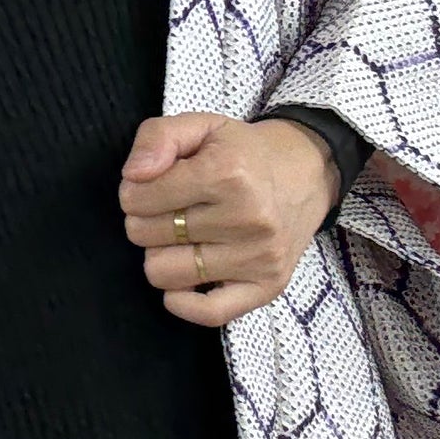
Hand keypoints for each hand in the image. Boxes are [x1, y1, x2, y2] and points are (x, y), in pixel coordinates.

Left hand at [118, 112, 339, 328]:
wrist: (306, 172)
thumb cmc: (242, 151)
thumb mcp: (200, 125)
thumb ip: (157, 138)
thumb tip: (133, 176)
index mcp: (226, 174)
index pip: (137, 198)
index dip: (133, 189)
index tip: (154, 184)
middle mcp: (246, 218)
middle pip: (144, 236)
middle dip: (146, 219)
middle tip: (172, 208)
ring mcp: (258, 257)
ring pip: (163, 273)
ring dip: (162, 254)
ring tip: (184, 235)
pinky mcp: (267, 286)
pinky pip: (208, 313)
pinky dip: (183, 301)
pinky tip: (185, 278)